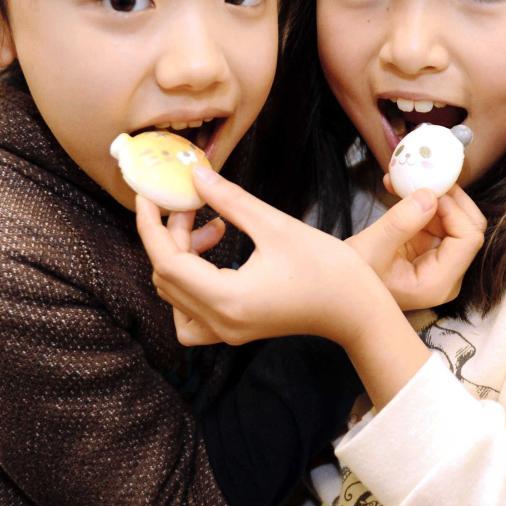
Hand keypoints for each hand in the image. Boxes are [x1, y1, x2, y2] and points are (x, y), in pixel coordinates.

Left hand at [136, 167, 404, 351]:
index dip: (151, 226)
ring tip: (212, 227)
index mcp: (228, 299)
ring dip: (180, 258)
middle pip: (167, 278)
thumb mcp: (275, 225)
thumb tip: (194, 174)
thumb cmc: (327, 268)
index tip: (147, 195)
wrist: (357, 310)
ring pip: (175, 297)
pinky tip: (216, 256)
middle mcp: (221, 322)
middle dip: (171, 236)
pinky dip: (190, 282)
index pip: (168, 263)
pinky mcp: (235, 330)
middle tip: (193, 202)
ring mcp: (227, 332)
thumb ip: (229, 200)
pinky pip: (191, 312)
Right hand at [347, 185, 485, 309]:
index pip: (468, 238)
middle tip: (424, 177)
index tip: (427, 190)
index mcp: (438, 282)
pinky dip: (419, 202)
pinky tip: (395, 188)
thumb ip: (401, 222)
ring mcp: (438, 262)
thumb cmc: (350, 279)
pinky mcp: (426, 250)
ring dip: (432, 196)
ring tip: (400, 180)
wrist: (341, 288)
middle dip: (449, 199)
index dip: (453, 209)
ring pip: (454, 219)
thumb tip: (430, 195)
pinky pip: (434, 219)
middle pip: (469, 228)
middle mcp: (446, 274)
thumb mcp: (371, 248)